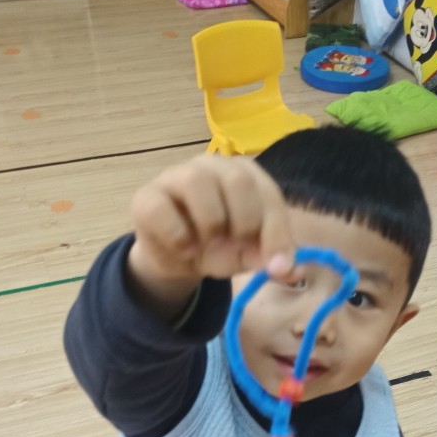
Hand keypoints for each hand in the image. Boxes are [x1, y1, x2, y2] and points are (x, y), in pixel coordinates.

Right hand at [128, 155, 295, 315]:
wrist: (177, 257)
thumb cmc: (219, 245)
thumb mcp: (248, 254)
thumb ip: (269, 258)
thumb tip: (289, 270)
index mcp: (245, 175)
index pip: (268, 194)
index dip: (276, 232)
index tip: (278, 267)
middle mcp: (212, 166)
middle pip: (238, 179)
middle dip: (245, 222)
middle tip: (238, 245)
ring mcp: (176, 176)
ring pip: (196, 181)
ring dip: (211, 222)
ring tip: (209, 243)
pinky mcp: (147, 197)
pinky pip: (160, 208)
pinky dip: (178, 235)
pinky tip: (185, 249)